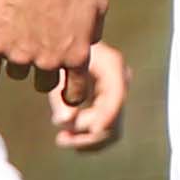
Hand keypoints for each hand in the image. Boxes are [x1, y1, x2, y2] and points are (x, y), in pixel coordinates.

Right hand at [0, 0, 106, 92]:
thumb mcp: (97, 3)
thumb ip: (94, 31)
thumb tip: (89, 45)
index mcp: (76, 55)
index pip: (74, 92)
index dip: (70, 94)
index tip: (65, 93)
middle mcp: (49, 61)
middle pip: (44, 84)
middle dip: (43, 72)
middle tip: (38, 52)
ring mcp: (19, 55)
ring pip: (18, 73)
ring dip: (19, 61)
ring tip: (17, 37)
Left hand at [43, 37, 133, 152]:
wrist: (63, 40)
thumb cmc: (59, 50)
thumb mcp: (58, 71)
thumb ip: (61, 96)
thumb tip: (65, 121)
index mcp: (113, 67)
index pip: (116, 99)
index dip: (104, 118)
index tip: (87, 131)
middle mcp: (121, 81)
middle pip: (114, 120)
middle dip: (88, 134)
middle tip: (61, 138)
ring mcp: (116, 93)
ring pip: (110, 130)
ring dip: (87, 140)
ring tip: (62, 138)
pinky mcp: (108, 102)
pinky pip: (105, 128)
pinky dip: (87, 137)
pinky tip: (68, 135)